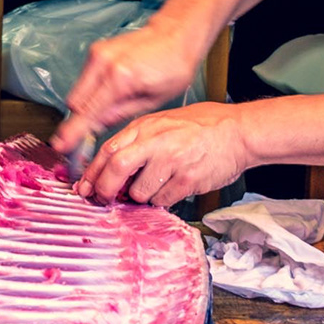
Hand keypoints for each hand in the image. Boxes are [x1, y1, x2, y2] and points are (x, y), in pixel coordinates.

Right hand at [52, 21, 201, 162]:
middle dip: (81, 118)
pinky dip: (91, 90)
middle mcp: (103, 63)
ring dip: (86, 104)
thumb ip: (120, 114)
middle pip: (75, 103)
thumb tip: (95, 127)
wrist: (174, 34)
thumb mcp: (153, 100)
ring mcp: (97, 53)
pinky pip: (83, 79)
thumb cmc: (172, 67)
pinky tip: (111, 90)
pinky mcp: (95, 50)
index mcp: (120, 78)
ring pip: (76, 91)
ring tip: (112, 103)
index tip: (61, 145)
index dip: (72, 132)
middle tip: (95, 128)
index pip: (87, 112)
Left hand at [76, 102, 249, 206]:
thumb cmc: (201, 127)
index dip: (92, 173)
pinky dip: (163, 200)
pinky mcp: (188, 179)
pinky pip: (163, 200)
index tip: (84, 188)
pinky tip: (173, 188)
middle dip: (105, 189)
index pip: (108, 150)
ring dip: (142, 196)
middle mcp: (156, 141)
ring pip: (140, 191)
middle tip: (105, 199)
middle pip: (116, 168)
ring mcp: (173, 161)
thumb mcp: (162, 123)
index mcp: (145, 126)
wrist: (238, 132)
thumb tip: (110, 168)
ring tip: (156, 185)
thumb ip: (137, 141)